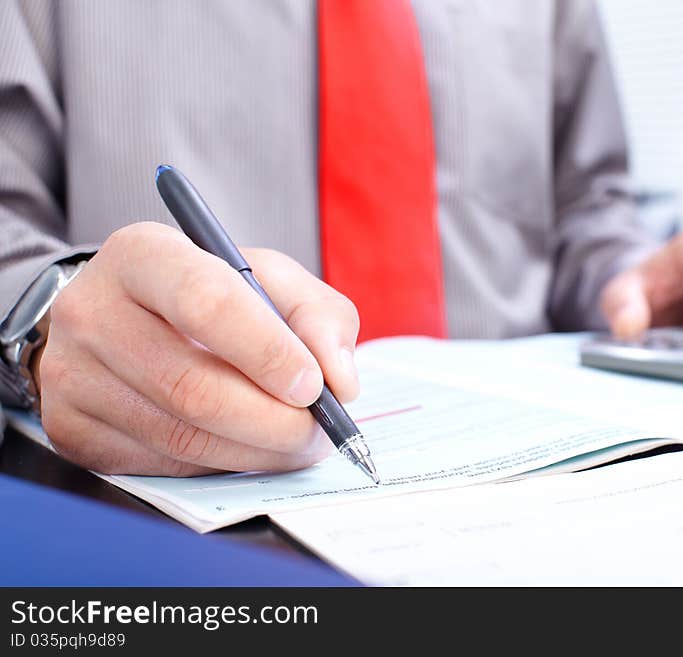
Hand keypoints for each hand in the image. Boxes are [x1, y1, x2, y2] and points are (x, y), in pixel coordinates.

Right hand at [37, 222, 359, 475]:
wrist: (122, 320)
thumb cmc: (209, 295)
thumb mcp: (268, 279)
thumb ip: (318, 315)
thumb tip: (340, 381)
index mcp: (143, 254)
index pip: (206, 303)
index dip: (268, 352)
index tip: (315, 387)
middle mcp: (92, 311)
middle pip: (193, 387)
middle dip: (274, 422)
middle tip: (321, 432)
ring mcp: (73, 376)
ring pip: (182, 437)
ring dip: (258, 452)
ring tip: (298, 443)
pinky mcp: (73, 430)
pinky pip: (164, 465)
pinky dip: (222, 465)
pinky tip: (248, 448)